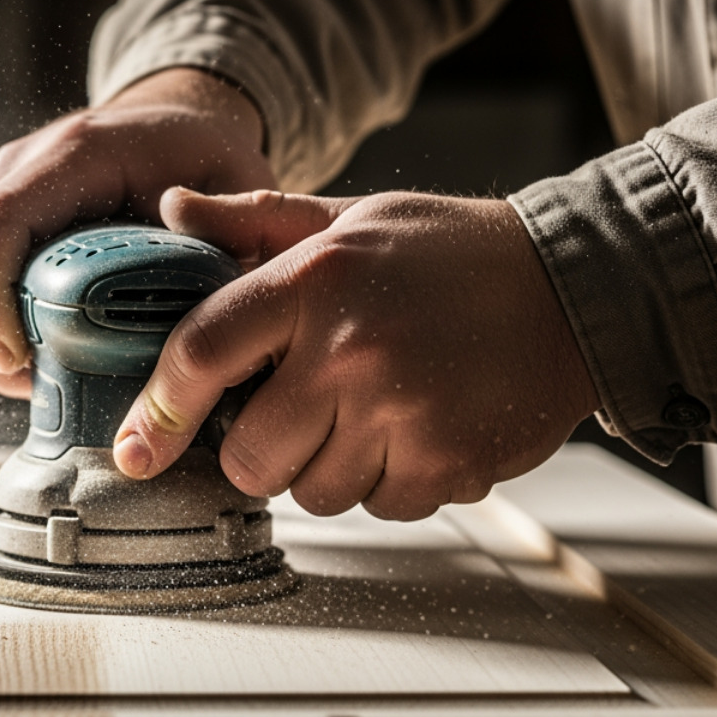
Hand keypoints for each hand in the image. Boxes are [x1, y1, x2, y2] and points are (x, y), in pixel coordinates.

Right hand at [0, 68, 273, 398]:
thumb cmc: (204, 154)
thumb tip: (199, 266)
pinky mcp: (7, 231)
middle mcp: (22, 172)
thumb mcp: (239, 179)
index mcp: (73, 156)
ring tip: (34, 387)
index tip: (15, 356)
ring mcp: (6, 200)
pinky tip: (32, 367)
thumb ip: (233, 223)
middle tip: (30, 389)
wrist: (178, 124)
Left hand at [112, 188, 600, 520]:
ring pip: (313, 493)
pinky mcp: (446, 462)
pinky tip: (420, 429)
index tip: (137, 448)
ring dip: (331, 467)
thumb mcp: (352, 217)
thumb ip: (254, 221)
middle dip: (263, 449)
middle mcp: (349, 349)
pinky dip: (391, 482)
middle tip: (306, 411)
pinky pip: (380, 507)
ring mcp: (400, 412)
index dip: (158, 410)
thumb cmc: (455, 253)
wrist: (579, 287)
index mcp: (313, 280)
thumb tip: (172, 209)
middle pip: (250, 456)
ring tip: (377, 411)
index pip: (201, 352)